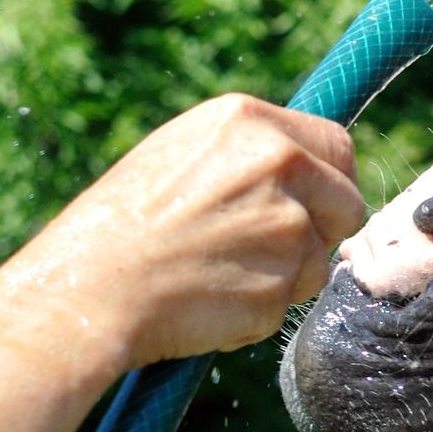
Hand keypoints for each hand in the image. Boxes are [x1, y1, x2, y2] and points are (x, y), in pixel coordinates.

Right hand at [0, 94, 367, 370]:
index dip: (329, 181)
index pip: (337, 147)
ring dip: (285, 274)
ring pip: (320, 259)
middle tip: (262, 247)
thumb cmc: (122, 225)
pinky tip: (210, 299)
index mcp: (251, 123)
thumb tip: (309, 164)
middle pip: (347, 204)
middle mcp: (280, 165)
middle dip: (321, 230)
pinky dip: (260, 308)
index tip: (312, 202)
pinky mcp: (281, 283)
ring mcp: (286, 226)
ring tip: (216, 271)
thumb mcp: (184, 155)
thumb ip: (252, 155)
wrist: (85, 289)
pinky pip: (290, 302)